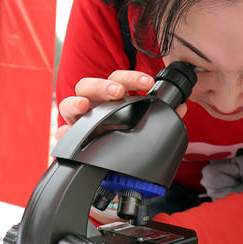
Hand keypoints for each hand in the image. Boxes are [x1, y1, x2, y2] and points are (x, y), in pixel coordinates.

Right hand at [56, 70, 180, 139]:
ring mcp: (78, 120)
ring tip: (86, 106)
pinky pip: (62, 132)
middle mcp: (92, 104)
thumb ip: (160, 114)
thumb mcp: (143, 123)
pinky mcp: (69, 138)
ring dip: (78, 102)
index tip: (147, 83)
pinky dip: (63, 131)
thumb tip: (181, 108)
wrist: (110, 166)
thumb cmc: (123, 135)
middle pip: (90, 85)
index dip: (131, 78)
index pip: (118, 79)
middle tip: (118, 92)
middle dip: (103, 86)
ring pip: (70, 102)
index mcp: (110, 97)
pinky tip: (67, 132)